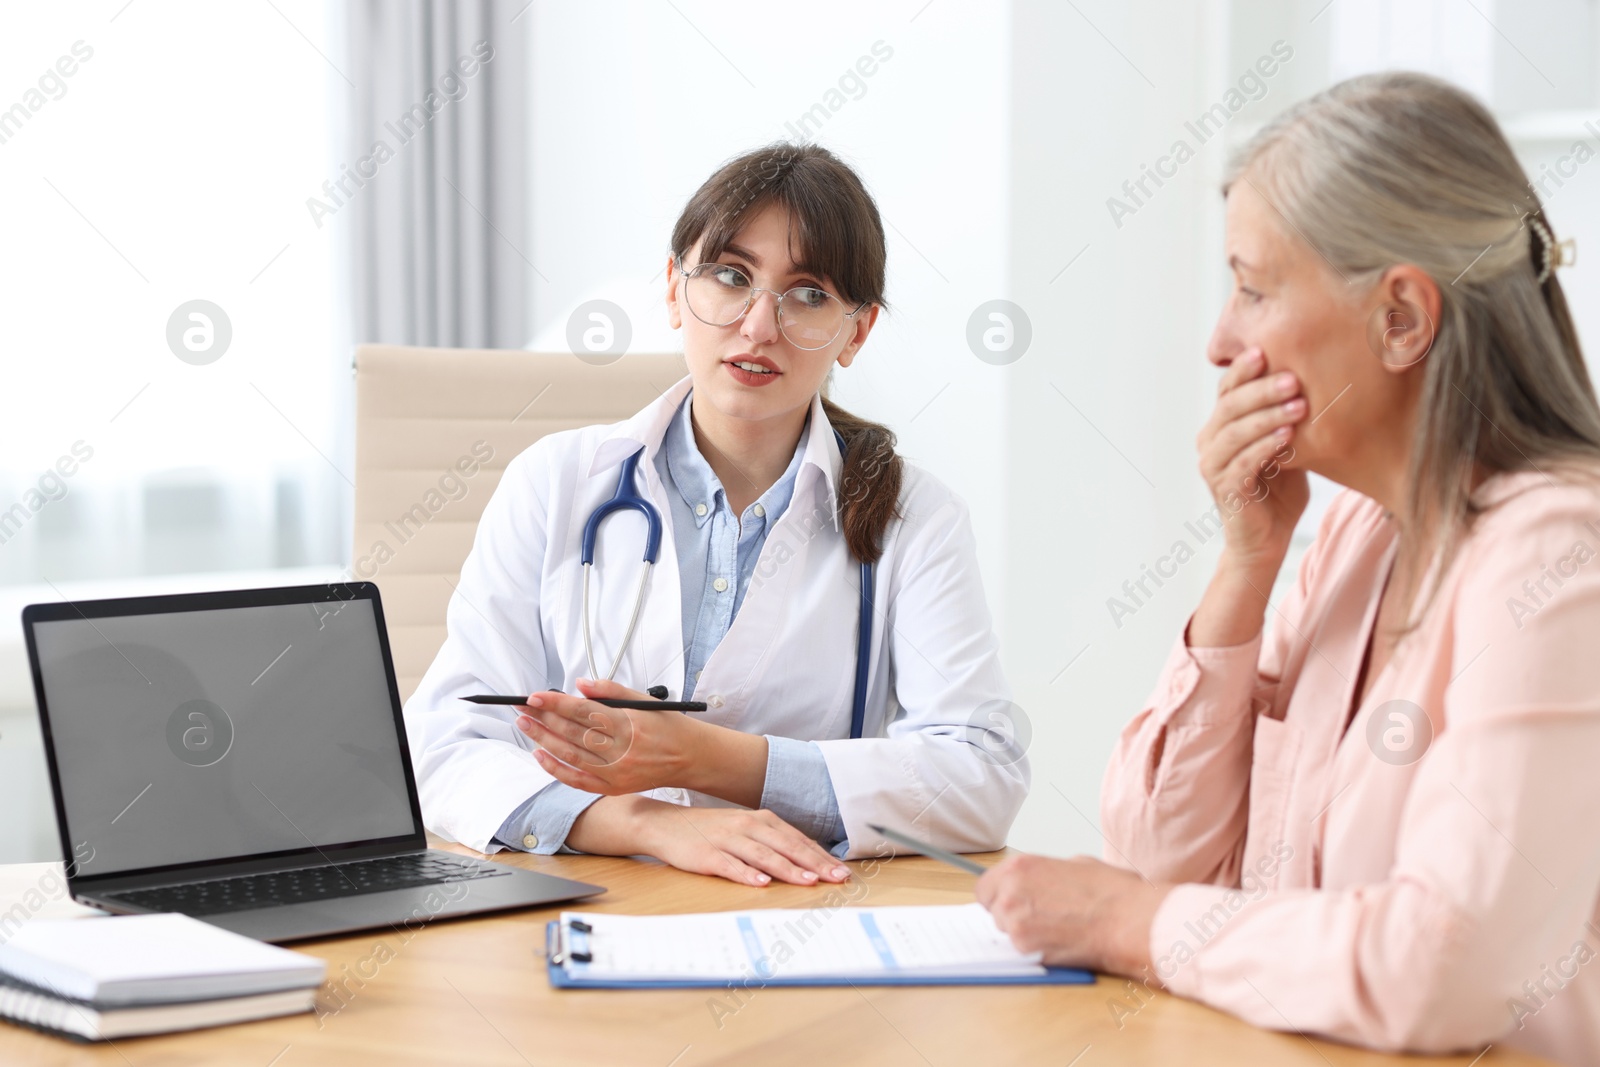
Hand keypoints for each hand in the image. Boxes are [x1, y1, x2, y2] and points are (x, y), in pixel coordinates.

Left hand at [515, 678, 696, 794]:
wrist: (690, 758)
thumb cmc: (668, 726)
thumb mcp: (645, 700)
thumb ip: (610, 690)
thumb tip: (579, 686)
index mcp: (629, 724)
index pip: (583, 711)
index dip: (555, 703)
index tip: (535, 696)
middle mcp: (621, 750)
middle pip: (572, 733)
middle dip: (543, 719)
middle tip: (522, 708)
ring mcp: (616, 772)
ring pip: (570, 755)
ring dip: (543, 740)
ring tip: (525, 725)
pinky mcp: (613, 788)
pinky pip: (578, 780)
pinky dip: (556, 769)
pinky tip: (540, 755)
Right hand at [569, 794, 851, 887]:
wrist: (665, 824)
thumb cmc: (710, 831)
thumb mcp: (745, 831)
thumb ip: (772, 843)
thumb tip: (807, 862)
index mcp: (761, 820)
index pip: (797, 839)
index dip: (821, 856)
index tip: (842, 872)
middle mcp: (747, 826)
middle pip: (787, 846)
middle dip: (814, 864)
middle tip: (836, 879)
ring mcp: (727, 839)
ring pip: (763, 855)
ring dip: (787, 868)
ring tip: (808, 881)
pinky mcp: (706, 854)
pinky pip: (730, 865)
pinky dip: (747, 874)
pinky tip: (761, 883)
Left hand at [975, 853, 1167, 975]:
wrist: (1128, 921)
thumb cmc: (1111, 893)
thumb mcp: (1074, 864)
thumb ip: (1045, 873)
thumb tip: (1038, 883)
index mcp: (1020, 867)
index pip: (984, 887)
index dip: (998, 896)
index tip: (1009, 901)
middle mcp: (1011, 892)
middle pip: (993, 910)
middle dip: (1012, 914)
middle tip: (1041, 916)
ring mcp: (1015, 923)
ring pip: (1006, 932)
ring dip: (1023, 933)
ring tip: (1056, 928)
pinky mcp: (1027, 950)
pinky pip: (1021, 952)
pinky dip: (1036, 950)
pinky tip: (1060, 942)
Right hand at [1196, 347, 1309, 571]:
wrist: (1267, 540)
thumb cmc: (1279, 490)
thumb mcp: (1285, 445)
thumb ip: (1286, 417)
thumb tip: (1315, 377)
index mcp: (1220, 427)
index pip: (1227, 390)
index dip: (1243, 370)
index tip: (1267, 350)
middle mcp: (1209, 443)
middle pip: (1229, 406)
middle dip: (1261, 390)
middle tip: (1292, 378)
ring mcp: (1212, 468)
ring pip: (1234, 432)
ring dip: (1266, 416)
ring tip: (1298, 405)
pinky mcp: (1224, 491)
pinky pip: (1242, 463)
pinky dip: (1265, 447)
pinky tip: (1288, 437)